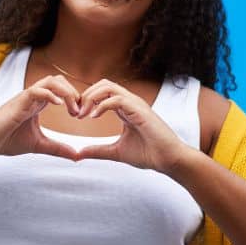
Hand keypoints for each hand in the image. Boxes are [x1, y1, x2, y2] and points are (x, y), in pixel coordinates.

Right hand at [0, 75, 82, 160]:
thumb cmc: (5, 140)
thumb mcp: (38, 145)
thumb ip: (57, 149)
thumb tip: (77, 156)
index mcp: (37, 103)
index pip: (60, 89)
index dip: (74, 98)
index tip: (81, 115)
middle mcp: (33, 97)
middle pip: (58, 80)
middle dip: (74, 93)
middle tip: (79, 112)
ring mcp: (25, 98)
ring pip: (50, 81)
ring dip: (66, 92)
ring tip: (72, 109)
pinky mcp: (18, 102)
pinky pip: (37, 90)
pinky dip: (50, 95)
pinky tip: (59, 106)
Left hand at [75, 79, 195, 172]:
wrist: (169, 160)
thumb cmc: (148, 154)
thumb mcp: (116, 152)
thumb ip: (98, 151)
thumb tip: (78, 153)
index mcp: (125, 108)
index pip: (103, 92)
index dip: (86, 100)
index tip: (76, 115)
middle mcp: (130, 102)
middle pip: (103, 84)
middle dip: (86, 95)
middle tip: (76, 113)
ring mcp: (135, 104)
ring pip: (108, 86)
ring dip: (91, 97)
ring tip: (83, 114)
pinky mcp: (140, 110)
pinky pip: (117, 99)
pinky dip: (102, 105)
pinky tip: (93, 117)